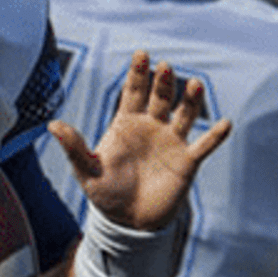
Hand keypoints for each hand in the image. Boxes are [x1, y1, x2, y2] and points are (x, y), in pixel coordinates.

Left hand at [48, 50, 231, 231]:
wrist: (128, 222)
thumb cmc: (105, 194)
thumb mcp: (86, 171)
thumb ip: (74, 147)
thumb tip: (52, 125)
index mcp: (126, 124)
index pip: (132, 92)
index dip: (137, 73)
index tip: (141, 54)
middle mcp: (151, 127)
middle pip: (160, 98)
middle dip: (162, 83)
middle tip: (164, 67)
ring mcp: (171, 142)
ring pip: (184, 114)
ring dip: (191, 100)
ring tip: (194, 85)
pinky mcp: (186, 161)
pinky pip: (203, 145)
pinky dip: (215, 135)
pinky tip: (225, 123)